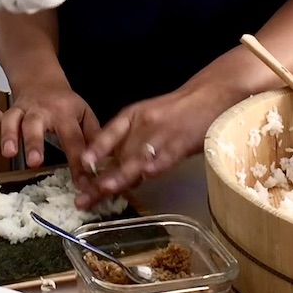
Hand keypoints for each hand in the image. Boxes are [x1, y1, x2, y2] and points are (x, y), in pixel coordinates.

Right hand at [0, 78, 100, 185]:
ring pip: (11, 119)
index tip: (83, 185)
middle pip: (36, 123)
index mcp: (65, 113)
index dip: (78, 162)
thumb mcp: (85, 115)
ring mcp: (20, 109)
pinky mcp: (3, 110)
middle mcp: (41, 111)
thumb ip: (93, 137)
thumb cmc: (66, 105)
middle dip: (35, 141)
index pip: (74, 139)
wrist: (41, 79)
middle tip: (35, 161)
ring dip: (8, 135)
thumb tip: (105, 165)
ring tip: (8, 153)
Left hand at [74, 86, 219, 209]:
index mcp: (133, 116)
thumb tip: (116, 171)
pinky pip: (165, 157)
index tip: (83, 164)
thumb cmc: (179, 110)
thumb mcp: (150, 118)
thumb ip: (133, 141)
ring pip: (137, 158)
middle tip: (84, 199)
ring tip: (105, 190)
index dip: (96, 149)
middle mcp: (143, 124)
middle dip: (101, 180)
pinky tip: (145, 176)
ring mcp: (161, 134)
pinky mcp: (181, 143)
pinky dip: (155, 167)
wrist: (210, 94)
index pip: (109, 133)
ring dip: (121, 177)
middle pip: (119, 155)